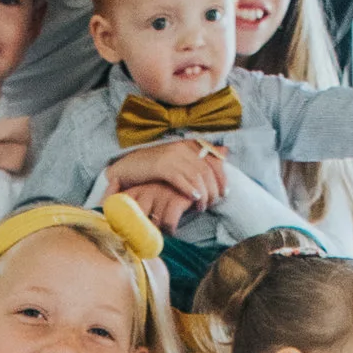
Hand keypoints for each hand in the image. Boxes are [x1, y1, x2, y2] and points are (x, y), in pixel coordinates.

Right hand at [108, 138, 230, 214]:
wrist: (126, 168)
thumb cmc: (153, 169)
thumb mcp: (177, 163)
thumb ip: (197, 161)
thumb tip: (225, 153)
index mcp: (188, 145)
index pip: (214, 159)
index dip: (222, 177)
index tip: (225, 192)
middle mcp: (182, 148)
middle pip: (207, 169)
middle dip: (214, 189)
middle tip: (214, 203)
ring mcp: (171, 156)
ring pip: (196, 175)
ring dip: (203, 193)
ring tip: (202, 206)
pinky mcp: (160, 166)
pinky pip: (181, 178)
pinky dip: (190, 189)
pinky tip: (194, 199)